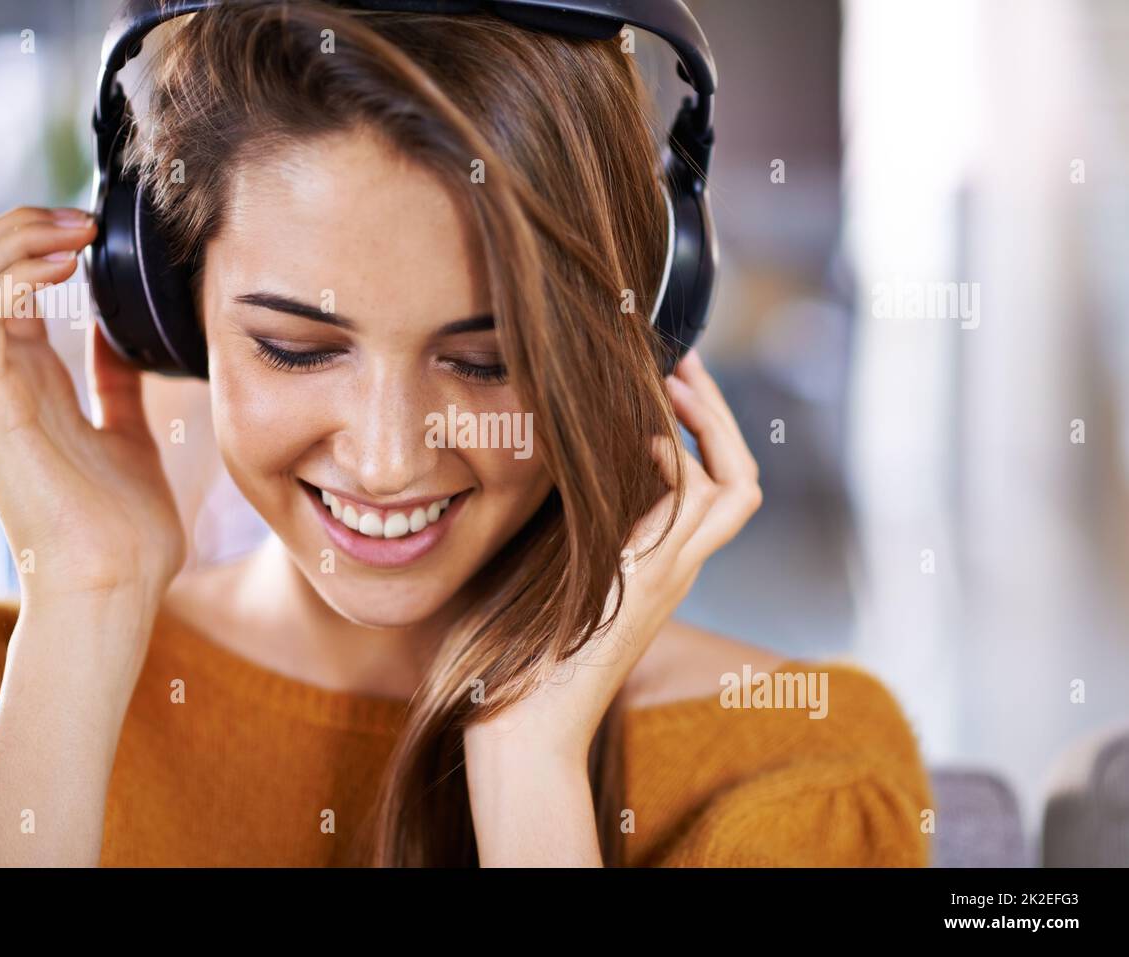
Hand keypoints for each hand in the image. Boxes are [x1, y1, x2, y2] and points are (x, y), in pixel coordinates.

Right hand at [0, 206, 186, 610]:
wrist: (117, 590)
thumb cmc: (126, 530)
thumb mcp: (128, 433)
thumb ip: (116, 384)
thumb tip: (120, 336)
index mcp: (27, 384)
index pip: (1, 284)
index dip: (37, 241)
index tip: (96, 230)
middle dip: (21, 225)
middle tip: (84, 220)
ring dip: (16, 238)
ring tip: (75, 232)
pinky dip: (15, 275)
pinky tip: (65, 270)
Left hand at [463, 347, 762, 765]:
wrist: (523, 731)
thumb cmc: (519, 662)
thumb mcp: (550, 575)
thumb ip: (568, 528)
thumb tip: (546, 464)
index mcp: (656, 567)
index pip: (709, 489)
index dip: (701, 435)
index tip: (668, 385)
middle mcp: (675, 570)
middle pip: (740, 481)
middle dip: (719, 417)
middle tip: (688, 364)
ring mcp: (669, 578)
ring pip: (735, 490)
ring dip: (711, 428)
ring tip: (678, 383)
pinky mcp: (647, 584)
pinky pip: (691, 511)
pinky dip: (680, 463)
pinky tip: (646, 437)